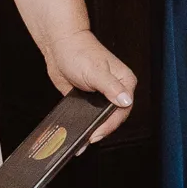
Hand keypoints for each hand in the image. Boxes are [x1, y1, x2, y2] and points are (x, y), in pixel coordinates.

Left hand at [40, 28, 136, 142]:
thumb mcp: (95, 71)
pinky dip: (84, 124)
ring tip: (81, 141)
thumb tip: (126, 100)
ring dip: (92, 129)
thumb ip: (111, 87)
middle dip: (101, 130)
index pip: (123, 109)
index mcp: (124, 81)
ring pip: (102, 118)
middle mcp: (116, 89)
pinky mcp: (89, 99)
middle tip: (88, 140)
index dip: (111, 124)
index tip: (97, 133)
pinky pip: (89, 115)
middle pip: (114, 116)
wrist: (60, 46)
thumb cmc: (79, 51)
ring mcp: (102, 95)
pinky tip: (77, 130)